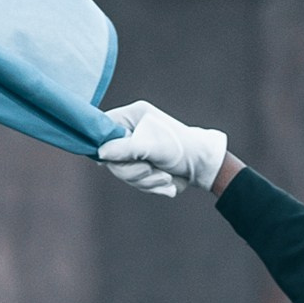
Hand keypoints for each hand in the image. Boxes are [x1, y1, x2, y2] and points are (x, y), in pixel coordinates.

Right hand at [98, 100, 227, 197]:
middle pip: (110, 156)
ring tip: (164, 176)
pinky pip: (135, 181)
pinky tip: (166, 181)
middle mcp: (131, 132)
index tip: (113, 157)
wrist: (204, 167)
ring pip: (123, 172)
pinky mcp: (142, 166)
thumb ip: (125, 149)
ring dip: (145, 180)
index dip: (103, 144)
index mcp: (132, 116)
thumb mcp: (152, 146)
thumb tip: (100, 153)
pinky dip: (151, 186)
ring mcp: (135, 151)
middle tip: (150, 170)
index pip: (102, 126)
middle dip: (132, 170)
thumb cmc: (182, 148)